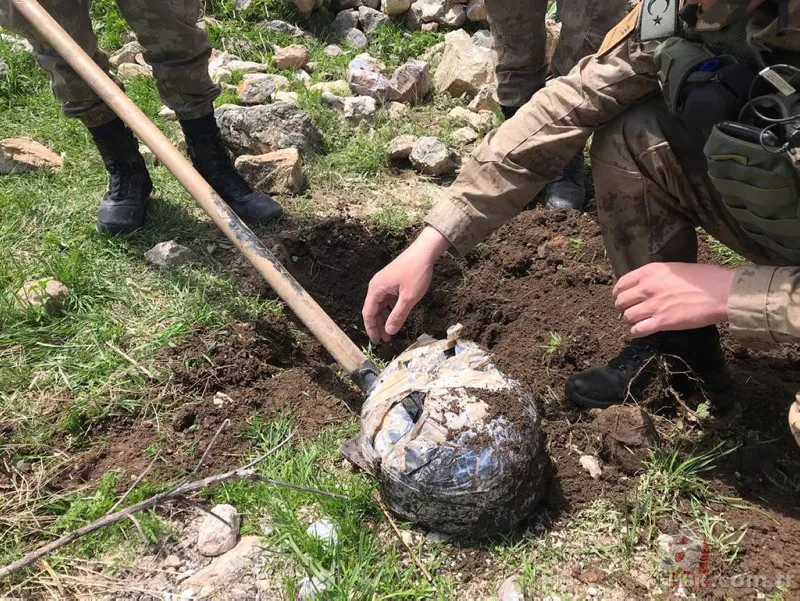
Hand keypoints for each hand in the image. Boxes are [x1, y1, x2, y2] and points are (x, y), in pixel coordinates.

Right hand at [362, 226, 449, 342]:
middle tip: (386, 341)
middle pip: (373, 310)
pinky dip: (391, 309)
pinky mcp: (391, 282)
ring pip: (381, 305)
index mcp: (376, 289)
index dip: (371, 329)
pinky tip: (397, 316)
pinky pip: (388, 299)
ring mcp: (384, 283)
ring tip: (392, 331)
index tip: (376, 342)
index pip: (368, 313)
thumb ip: (398, 315)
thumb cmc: (416, 273)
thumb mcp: (409, 298)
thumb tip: (389, 332)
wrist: (424, 251)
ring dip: (385, 318)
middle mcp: (376, 286)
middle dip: (379, 326)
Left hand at [613, 263, 735, 336]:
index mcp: (650, 272)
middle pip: (621, 301)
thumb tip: (646, 285)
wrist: (723, 292)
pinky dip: (636, 331)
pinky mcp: (662, 322)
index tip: (622, 297)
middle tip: (630, 311)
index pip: (622, 283)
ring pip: (627, 316)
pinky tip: (641, 330)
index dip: (619, 293)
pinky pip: (637, 330)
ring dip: (630, 320)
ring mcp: (653, 305)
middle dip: (623, 307)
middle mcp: (647, 287)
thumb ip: (657, 276)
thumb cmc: (705, 278)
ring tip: (637, 321)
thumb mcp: (675, 269)